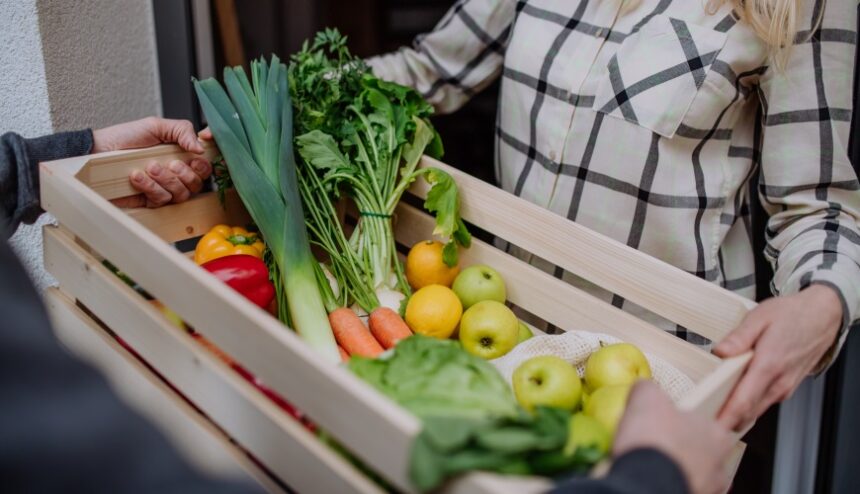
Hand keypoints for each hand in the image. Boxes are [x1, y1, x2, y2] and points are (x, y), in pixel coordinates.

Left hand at [93, 117, 211, 207]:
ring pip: (181, 193)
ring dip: (166, 180)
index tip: (195, 157)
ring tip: (149, 167)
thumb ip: (182, 131)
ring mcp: (165, 188)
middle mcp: (176, 174)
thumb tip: (201, 147)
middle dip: (185, 174)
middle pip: (197, 183)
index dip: (205, 164)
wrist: (99, 152)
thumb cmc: (125, 138)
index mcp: (181, 156)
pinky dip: (150, 187)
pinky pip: (162, 200)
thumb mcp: (156, 126)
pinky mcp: (151, 201)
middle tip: (170, 164)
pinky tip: (137, 176)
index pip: (205, 166)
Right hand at [614, 381, 733, 493]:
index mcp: (717, 435)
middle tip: (658, 446)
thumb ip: (648, 389)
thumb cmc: (655, 438)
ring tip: (653, 467)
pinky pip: (683, 489)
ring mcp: (710, 490)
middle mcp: (720, 465)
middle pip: (702, 453)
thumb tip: (644, 388)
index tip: (666, 425)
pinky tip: (652, 482)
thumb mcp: (646, 398)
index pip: (708, 424)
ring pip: (695, 477)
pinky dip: (670, 486)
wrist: (647, 485)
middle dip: (683, 450)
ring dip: (678, 471)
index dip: (684, 423)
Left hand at [714, 284, 842, 430]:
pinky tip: (732, 395)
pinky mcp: (786, 387)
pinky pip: (763, 402)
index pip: (744, 401)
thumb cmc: (791, 315)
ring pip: (756, 409)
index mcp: (769, 365)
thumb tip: (720, 351)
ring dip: (736, 412)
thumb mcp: (760, 317)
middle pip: (748, 411)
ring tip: (710, 407)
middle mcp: (778, 382)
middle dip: (725, 418)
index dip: (725, 416)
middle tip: (700, 417)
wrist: (822, 316)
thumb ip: (739, 337)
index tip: (708, 424)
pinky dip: (747, 404)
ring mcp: (784, 387)